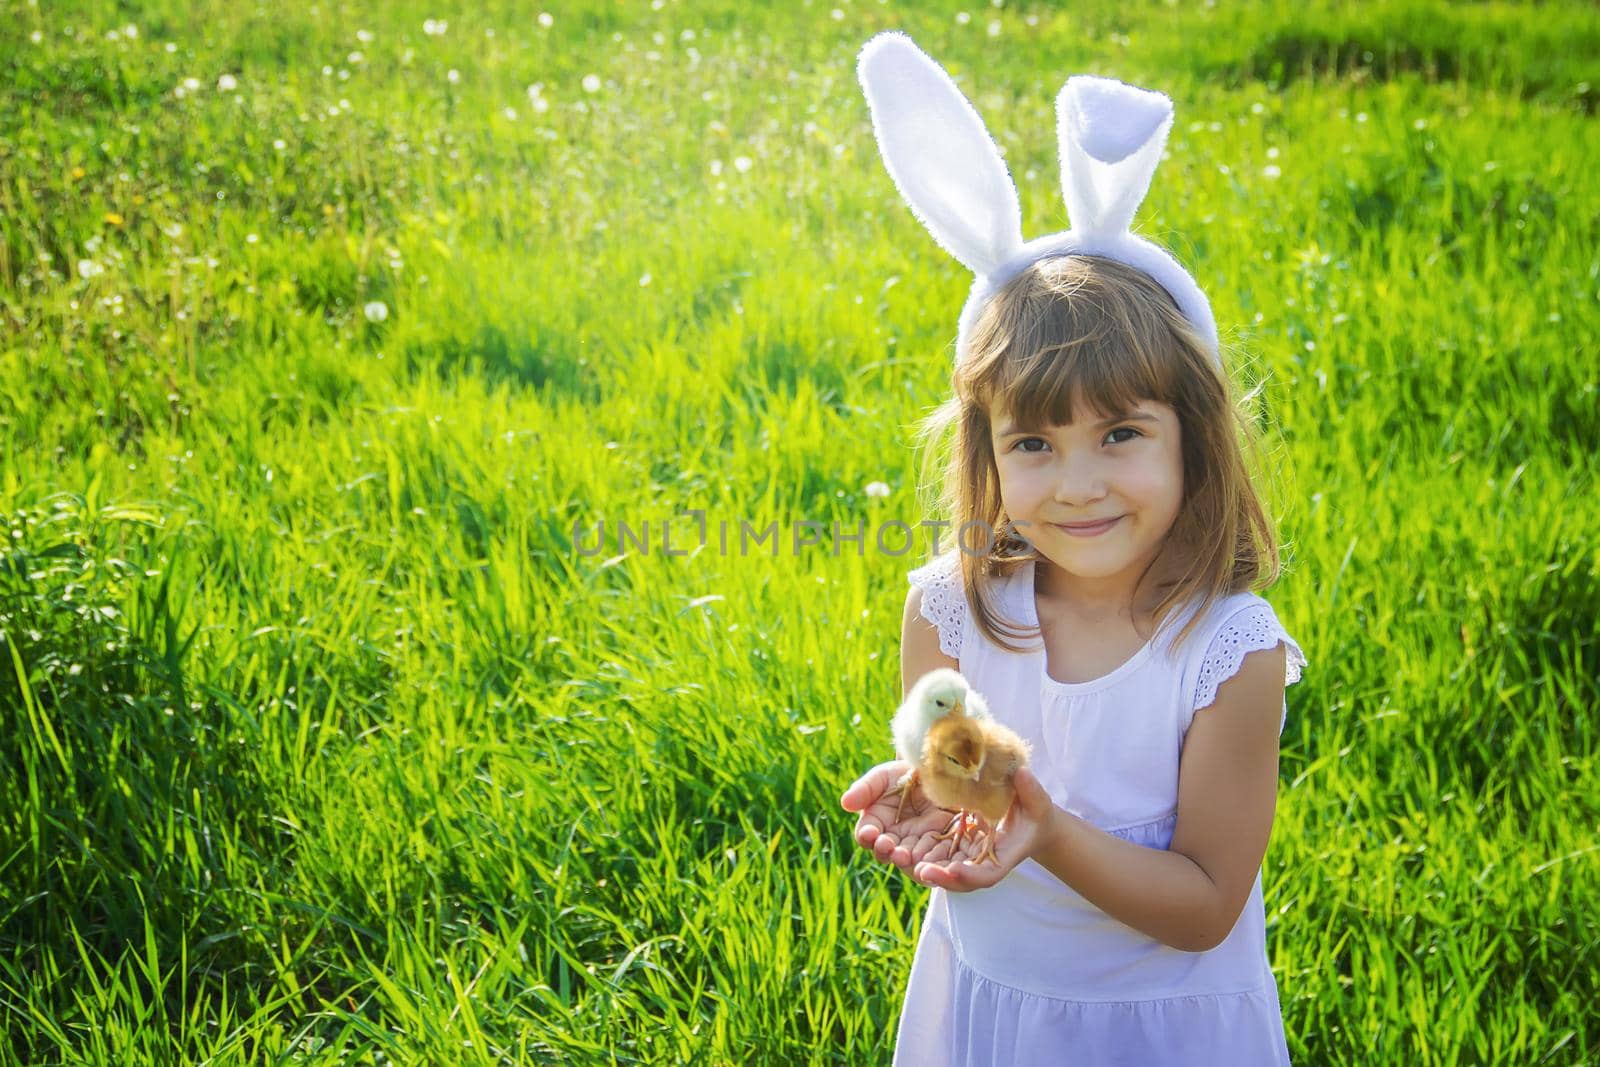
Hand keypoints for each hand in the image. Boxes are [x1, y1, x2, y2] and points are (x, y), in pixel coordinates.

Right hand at [840, 761, 964, 872]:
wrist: (941, 771)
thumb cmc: (907, 772)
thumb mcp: (885, 776)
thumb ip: (865, 788)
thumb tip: (845, 803)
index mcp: (877, 822)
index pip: (866, 834)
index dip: (866, 835)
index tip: (869, 833)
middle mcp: (894, 837)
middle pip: (884, 851)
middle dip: (884, 850)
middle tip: (887, 846)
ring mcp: (915, 844)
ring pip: (905, 859)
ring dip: (901, 859)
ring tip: (903, 856)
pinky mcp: (937, 847)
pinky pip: (931, 860)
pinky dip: (927, 863)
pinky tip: (927, 861)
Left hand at [910, 767, 1058, 891]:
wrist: (1027, 820)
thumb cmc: (1035, 813)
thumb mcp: (1036, 802)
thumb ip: (1031, 791)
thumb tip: (1022, 774)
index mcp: (1003, 858)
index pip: (988, 876)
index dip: (971, 875)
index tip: (955, 870)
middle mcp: (982, 864)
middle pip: (960, 880)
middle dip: (942, 878)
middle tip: (922, 871)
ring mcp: (967, 858)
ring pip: (943, 870)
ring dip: (924, 867)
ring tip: (904, 859)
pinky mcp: (955, 847)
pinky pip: (936, 855)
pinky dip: (920, 853)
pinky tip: (900, 845)